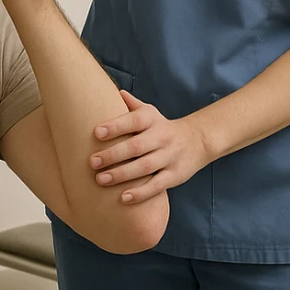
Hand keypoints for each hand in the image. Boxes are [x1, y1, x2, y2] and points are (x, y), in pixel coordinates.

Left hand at [90, 91, 211, 203]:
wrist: (197, 141)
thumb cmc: (162, 128)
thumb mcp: (149, 112)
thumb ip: (130, 105)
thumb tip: (113, 92)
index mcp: (152, 120)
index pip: (133, 120)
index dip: (115, 126)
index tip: (96, 133)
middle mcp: (162, 137)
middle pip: (136, 147)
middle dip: (113, 155)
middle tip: (92, 162)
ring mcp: (169, 157)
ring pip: (144, 167)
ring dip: (122, 175)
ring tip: (100, 180)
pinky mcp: (174, 176)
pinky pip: (156, 186)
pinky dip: (140, 193)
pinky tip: (123, 198)